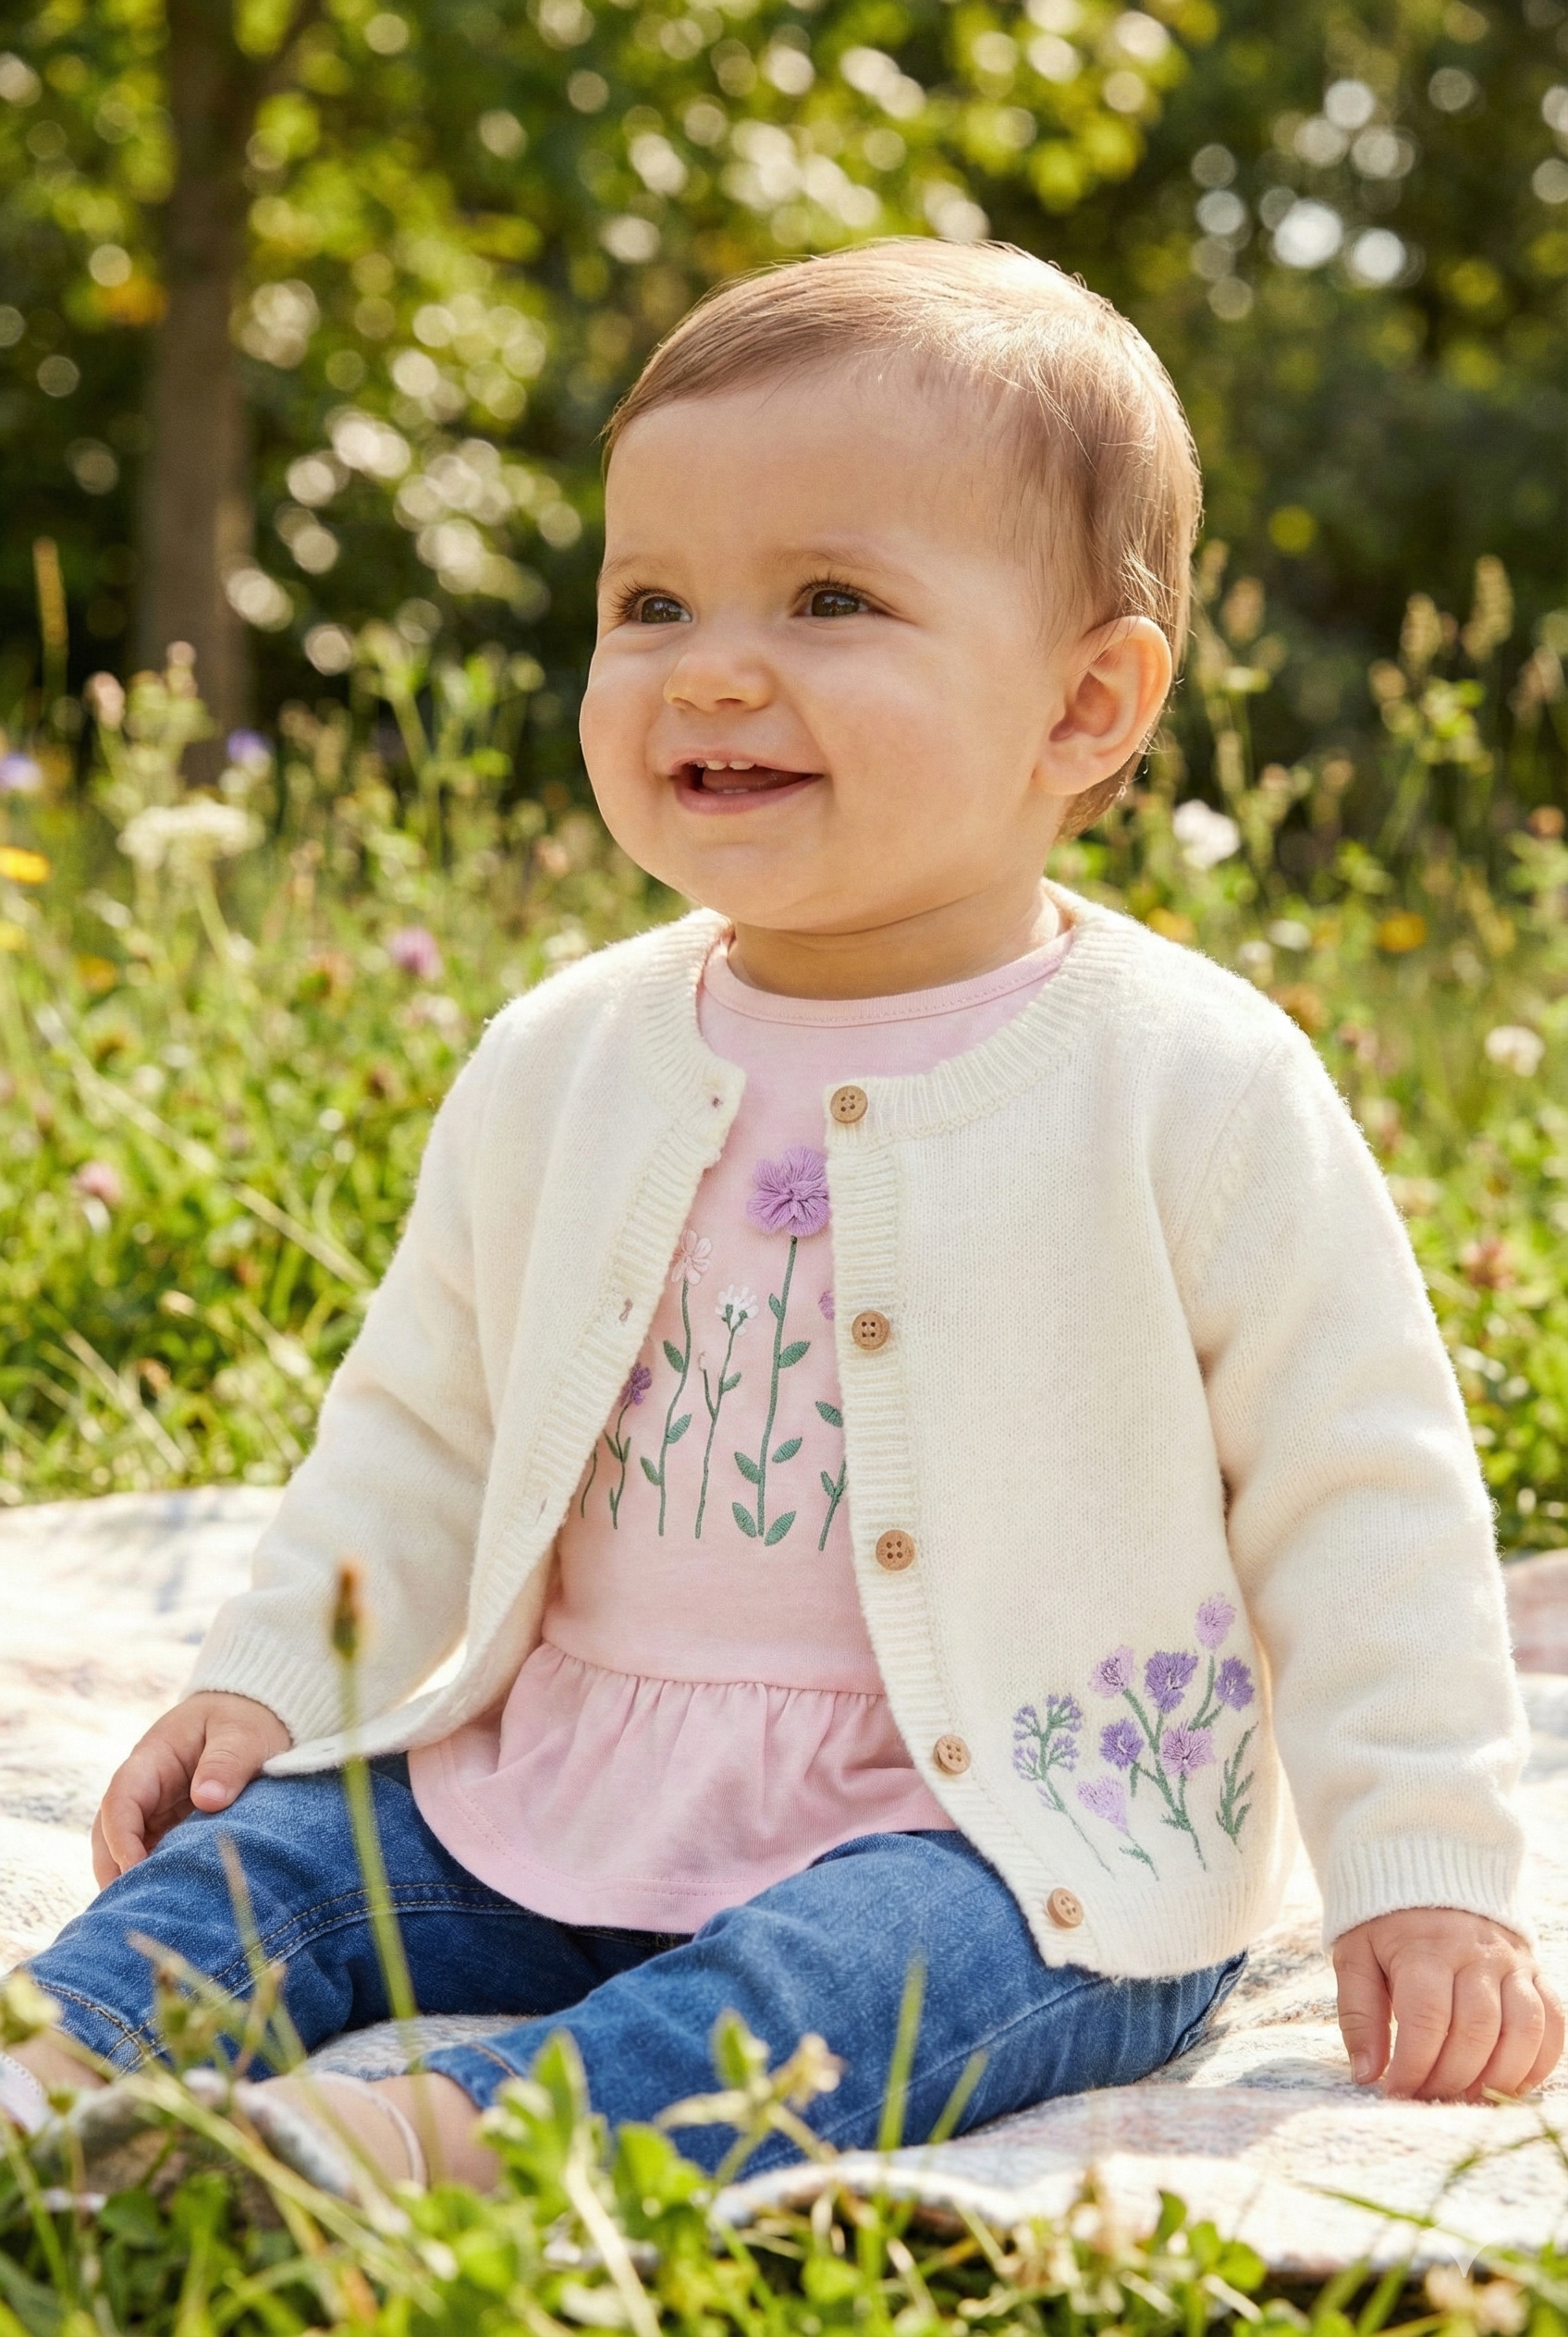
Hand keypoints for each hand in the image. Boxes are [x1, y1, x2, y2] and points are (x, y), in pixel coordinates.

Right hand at [91, 1692, 291, 1888]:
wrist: (252, 1714)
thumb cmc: (245, 1720)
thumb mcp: (242, 1734)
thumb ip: (227, 1762)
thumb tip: (207, 1798)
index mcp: (152, 1758)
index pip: (121, 1800)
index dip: (121, 1837)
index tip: (137, 1869)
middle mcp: (144, 1787)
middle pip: (110, 1831)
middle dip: (113, 1869)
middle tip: (130, 1908)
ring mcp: (154, 1808)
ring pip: (123, 1847)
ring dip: (129, 1877)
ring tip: (146, 1913)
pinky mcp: (169, 1825)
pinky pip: (150, 1852)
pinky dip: (152, 1876)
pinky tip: (166, 1902)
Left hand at [1334, 1906, 1563, 2100]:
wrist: (1428, 1871)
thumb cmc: (1386, 1925)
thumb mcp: (1356, 1957)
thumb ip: (1359, 2014)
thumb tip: (1367, 2075)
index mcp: (1425, 1948)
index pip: (1427, 2019)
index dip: (1414, 2065)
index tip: (1395, 2091)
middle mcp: (1476, 1953)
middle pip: (1476, 2031)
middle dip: (1451, 2078)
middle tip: (1427, 2098)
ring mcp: (1512, 1962)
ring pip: (1522, 2031)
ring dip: (1498, 2077)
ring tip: (1466, 2097)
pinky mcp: (1535, 1971)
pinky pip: (1553, 2022)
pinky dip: (1538, 2062)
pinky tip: (1510, 2084)